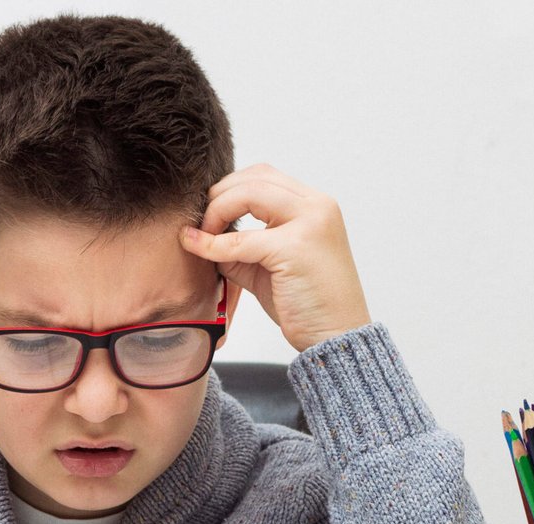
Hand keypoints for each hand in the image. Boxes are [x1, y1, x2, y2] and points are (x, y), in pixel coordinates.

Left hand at [180, 163, 371, 351]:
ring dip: (216, 211)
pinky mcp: (295, 248)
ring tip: (202, 236)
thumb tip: (201, 234)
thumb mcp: (268, 266)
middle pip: (254, 178)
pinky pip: (241, 239)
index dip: (228, 189)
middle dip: (218, 196)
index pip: (263, 176)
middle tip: (199, 224)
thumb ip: (239, 245)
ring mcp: (310, 223)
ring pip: (248, 194)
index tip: (208, 214)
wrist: (335, 336)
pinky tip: (198, 248)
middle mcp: (317, 206)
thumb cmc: (305, 304)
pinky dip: (213, 244)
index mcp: (315, 206)